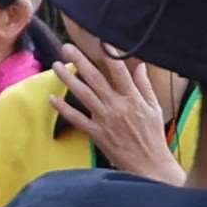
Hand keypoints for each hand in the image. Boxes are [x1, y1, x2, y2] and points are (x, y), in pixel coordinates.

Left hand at [54, 43, 186, 184]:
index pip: (119, 71)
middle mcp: (117, 106)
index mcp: (133, 98)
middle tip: (67, 48)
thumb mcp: (154, 108)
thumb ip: (144, 86)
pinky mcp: (97, 134)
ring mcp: (105, 120)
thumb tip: (139, 65)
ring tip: (56, 66)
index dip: (109, 55)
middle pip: (96, 79)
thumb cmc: (153, 137)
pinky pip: (77, 119)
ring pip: (84, 95)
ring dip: (68, 79)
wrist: (149, 165)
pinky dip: (64, 109)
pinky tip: (52, 98)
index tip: (99, 41)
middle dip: (80, 61)